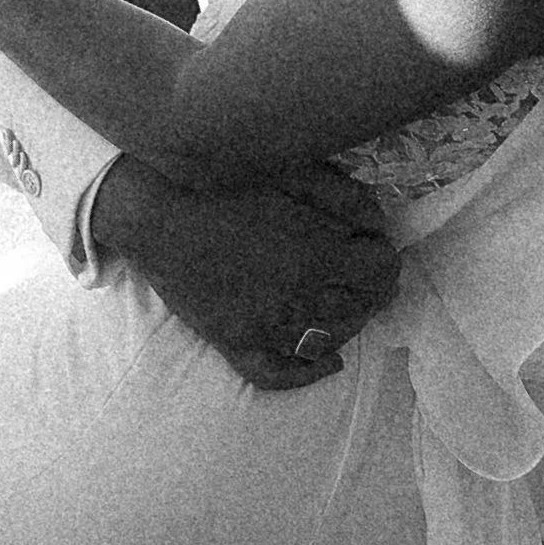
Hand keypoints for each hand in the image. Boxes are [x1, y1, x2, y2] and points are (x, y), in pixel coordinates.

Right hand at [90, 154, 400, 390]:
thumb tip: (378, 225)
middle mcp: (298, 299)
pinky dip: (308, 373)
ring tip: (349, 305)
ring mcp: (264, 326)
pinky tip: (327, 361)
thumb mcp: (297, 172)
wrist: (157, 208)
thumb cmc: (226, 180)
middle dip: (373, 290)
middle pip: (360, 308)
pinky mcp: (233, 340)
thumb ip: (347, 199)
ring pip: (328, 341)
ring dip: (349, 324)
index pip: (380, 272)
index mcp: (317, 255)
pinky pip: (277, 373)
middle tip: (367, 275)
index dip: (386, 258)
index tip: (378, 247)